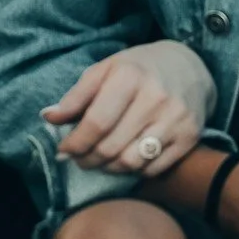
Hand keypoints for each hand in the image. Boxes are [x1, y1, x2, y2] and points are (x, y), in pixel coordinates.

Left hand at [43, 40, 209, 177]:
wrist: (189, 68)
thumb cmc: (138, 69)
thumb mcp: (105, 70)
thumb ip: (76, 96)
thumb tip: (48, 118)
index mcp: (130, 76)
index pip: (96, 123)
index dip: (75, 143)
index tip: (63, 151)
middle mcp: (156, 98)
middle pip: (111, 147)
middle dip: (87, 159)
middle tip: (79, 159)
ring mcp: (175, 119)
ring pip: (130, 163)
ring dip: (108, 168)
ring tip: (100, 159)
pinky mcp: (190, 137)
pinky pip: (152, 169)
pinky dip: (133, 170)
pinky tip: (124, 158)